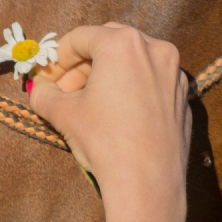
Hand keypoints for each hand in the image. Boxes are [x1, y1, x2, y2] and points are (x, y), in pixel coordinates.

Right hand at [29, 24, 189, 221]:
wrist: (147, 183)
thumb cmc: (104, 142)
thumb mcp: (63, 114)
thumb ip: (44, 94)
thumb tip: (39, 88)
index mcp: (122, 44)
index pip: (80, 37)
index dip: (58, 57)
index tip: (47, 76)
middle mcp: (154, 48)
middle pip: (109, 43)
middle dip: (83, 65)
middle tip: (66, 90)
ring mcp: (174, 72)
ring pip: (133, 62)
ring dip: (108, 76)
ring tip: (91, 104)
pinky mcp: (183, 96)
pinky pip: (151, 82)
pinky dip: (132, 90)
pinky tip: (118, 116)